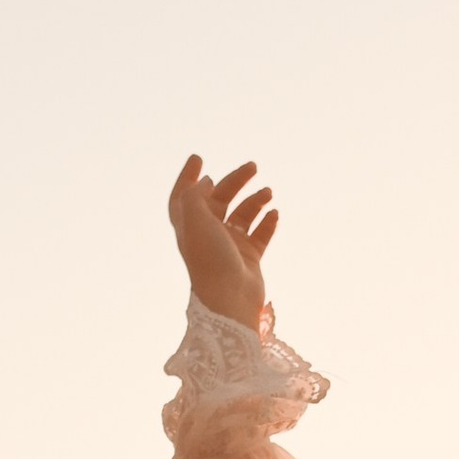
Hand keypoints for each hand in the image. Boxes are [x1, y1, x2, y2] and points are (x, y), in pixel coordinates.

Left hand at [168, 153, 278, 329]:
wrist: (230, 300)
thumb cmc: (209, 260)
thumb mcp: (195, 221)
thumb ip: (195, 195)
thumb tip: (207, 181)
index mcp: (189, 226)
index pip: (184, 197)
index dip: (187, 177)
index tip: (198, 159)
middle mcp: (208, 234)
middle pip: (219, 199)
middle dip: (235, 181)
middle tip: (253, 167)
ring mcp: (229, 246)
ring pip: (242, 215)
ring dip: (255, 200)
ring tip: (268, 192)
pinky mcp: (249, 258)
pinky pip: (260, 235)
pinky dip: (267, 222)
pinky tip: (275, 213)